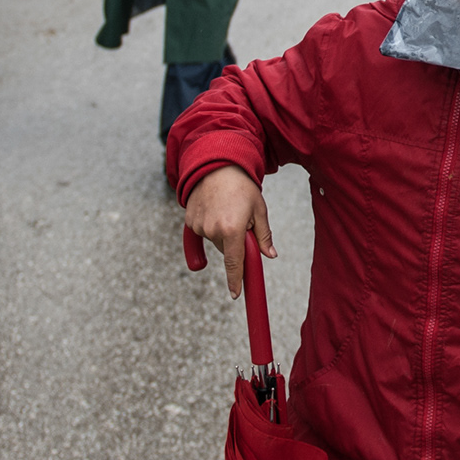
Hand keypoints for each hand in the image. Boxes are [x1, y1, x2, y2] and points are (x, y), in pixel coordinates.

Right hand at [183, 166, 274, 298]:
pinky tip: (215, 211)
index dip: (235, 280)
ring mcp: (199, 226)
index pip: (234, 263)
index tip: (235, 294)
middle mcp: (213, 230)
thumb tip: (269, 255)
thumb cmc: (242, 187)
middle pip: (227, 250)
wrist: (216, 165)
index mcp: (232, 229)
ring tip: (227, 209)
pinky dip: (210, 226)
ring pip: (215, 241)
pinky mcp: (189, 221)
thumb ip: (263, 235)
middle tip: (241, 218)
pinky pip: (203, 233)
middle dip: (235, 241)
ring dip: (223, 233)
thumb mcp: (259, 209)